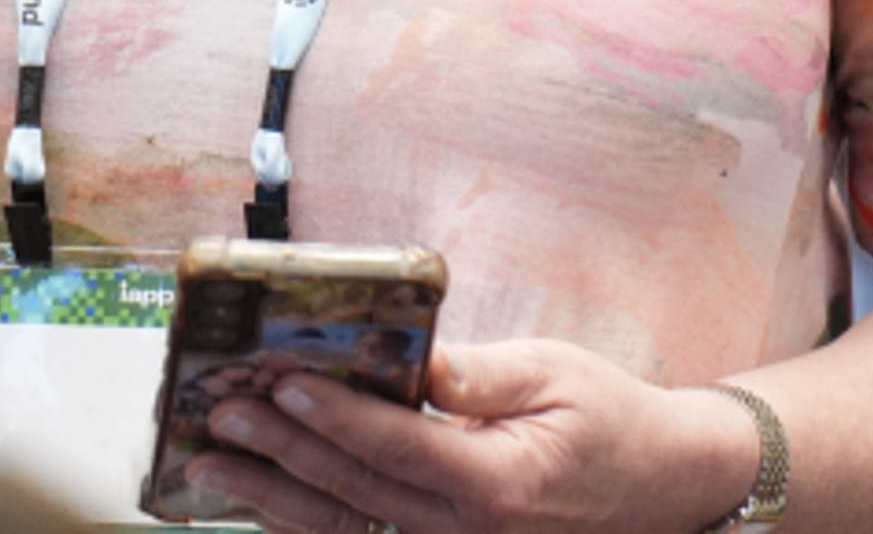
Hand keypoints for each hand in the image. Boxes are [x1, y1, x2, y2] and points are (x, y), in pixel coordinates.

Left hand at [189, 339, 762, 533]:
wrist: (660, 486)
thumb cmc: (611, 419)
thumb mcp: (555, 374)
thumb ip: (477, 373)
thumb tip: (411, 357)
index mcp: (502, 484)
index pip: (402, 450)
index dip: (338, 418)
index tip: (284, 383)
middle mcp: (470, 531)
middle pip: (358, 493)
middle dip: (282, 451)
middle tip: (222, 411)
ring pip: (348, 527)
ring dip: (274, 494)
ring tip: (212, 460)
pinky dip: (306, 517)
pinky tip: (259, 494)